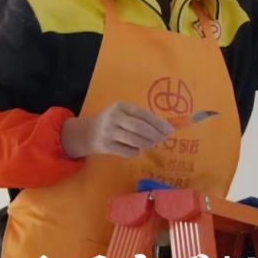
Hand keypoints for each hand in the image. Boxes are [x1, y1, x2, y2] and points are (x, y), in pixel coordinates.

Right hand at [60, 101, 174, 158]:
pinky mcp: (106, 146)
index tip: (170, 130)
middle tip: (163, 138)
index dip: (158, 123)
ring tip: (152, 143)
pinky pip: (127, 151)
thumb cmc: (113, 121)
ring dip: (147, 144)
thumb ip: (142, 118)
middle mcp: (114, 117)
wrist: (87, 132)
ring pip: (134, 141)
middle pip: (139, 127)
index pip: (143, 114)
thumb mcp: (124, 113)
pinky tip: (136, 148)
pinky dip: (136, 151)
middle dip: (155, 134)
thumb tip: (166, 128)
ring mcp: (108, 132)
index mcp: (121, 106)